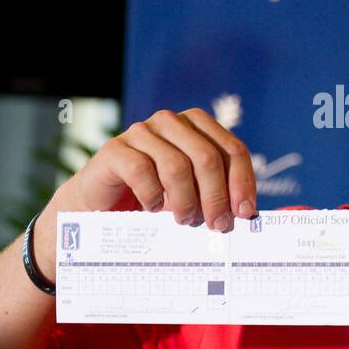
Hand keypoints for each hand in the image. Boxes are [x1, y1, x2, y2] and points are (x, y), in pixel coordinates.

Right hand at [36, 108, 258, 274]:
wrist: (101, 205)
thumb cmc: (153, 199)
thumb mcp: (192, 195)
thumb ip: (217, 196)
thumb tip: (248, 214)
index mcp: (196, 126)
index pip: (232, 148)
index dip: (242, 181)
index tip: (245, 212)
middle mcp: (170, 122)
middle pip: (207, 157)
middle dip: (216, 196)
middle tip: (217, 225)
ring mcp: (141, 132)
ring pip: (176, 165)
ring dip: (185, 200)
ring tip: (184, 220)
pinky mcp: (115, 149)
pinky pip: (142, 170)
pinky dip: (153, 195)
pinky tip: (153, 209)